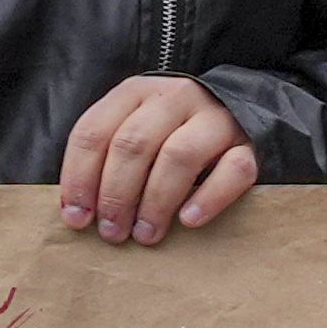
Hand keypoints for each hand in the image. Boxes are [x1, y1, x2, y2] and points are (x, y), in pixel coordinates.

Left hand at [59, 77, 260, 246]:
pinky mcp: (249, 144)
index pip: (94, 131)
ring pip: (178, 157)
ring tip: (146, 235)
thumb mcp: (134, 131)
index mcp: (136, 93)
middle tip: (112, 232)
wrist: (243, 110)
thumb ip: (107, 159)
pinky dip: (209, 198)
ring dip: (155, 202)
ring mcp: (215, 118)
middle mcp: (175, 98)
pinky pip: (233, 171)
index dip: (80, 177)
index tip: (76, 218)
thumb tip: (78, 211)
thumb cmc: (172, 134)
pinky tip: (189, 220)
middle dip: (116, 194)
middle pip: (134, 145)